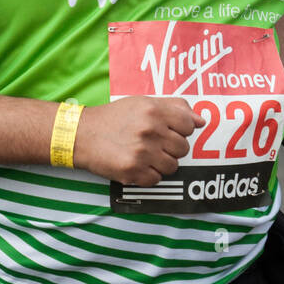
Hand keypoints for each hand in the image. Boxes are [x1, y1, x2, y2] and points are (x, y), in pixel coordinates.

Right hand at [72, 96, 202, 185]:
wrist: (82, 134)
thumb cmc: (115, 117)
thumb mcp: (143, 102)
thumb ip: (175, 107)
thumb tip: (201, 121)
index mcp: (154, 110)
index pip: (189, 126)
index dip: (180, 130)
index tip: (168, 131)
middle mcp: (150, 130)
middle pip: (183, 148)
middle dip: (171, 148)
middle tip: (153, 144)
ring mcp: (142, 152)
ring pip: (172, 166)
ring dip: (161, 163)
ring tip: (145, 155)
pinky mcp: (132, 171)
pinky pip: (156, 180)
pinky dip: (148, 176)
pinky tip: (137, 165)